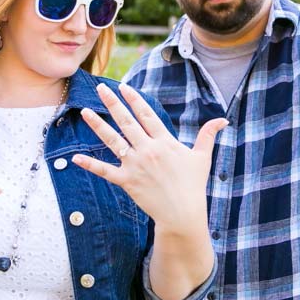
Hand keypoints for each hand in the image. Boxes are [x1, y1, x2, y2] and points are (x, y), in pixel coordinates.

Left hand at [71, 83, 227, 234]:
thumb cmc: (193, 185)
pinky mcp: (127, 181)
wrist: (182, 213)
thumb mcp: (202, 158)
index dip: (134, 99)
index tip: (123, 86)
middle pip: (127, 121)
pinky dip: (90, 165)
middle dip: (113, 103)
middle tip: (100, 88)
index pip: (146, 115)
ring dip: (98, 125)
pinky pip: (105, 171)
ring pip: (113, 140)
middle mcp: (148, 150)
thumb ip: (208, 135)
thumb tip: (223, 120)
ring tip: (84, 111)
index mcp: (164, 141)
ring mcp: (136, 165)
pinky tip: (75, 157)